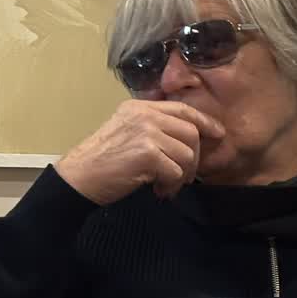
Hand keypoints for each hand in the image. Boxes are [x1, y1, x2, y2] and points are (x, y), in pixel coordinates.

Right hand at [54, 100, 225, 204]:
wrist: (79, 177)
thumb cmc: (100, 162)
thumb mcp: (125, 132)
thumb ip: (151, 128)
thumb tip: (187, 139)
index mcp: (139, 107)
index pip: (182, 109)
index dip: (204, 121)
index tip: (217, 133)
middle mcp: (144, 115)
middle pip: (190, 132)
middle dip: (193, 158)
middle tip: (184, 176)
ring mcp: (146, 132)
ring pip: (186, 154)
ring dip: (181, 175)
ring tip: (166, 185)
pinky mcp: (147, 153)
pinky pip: (175, 171)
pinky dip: (170, 185)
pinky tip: (158, 190)